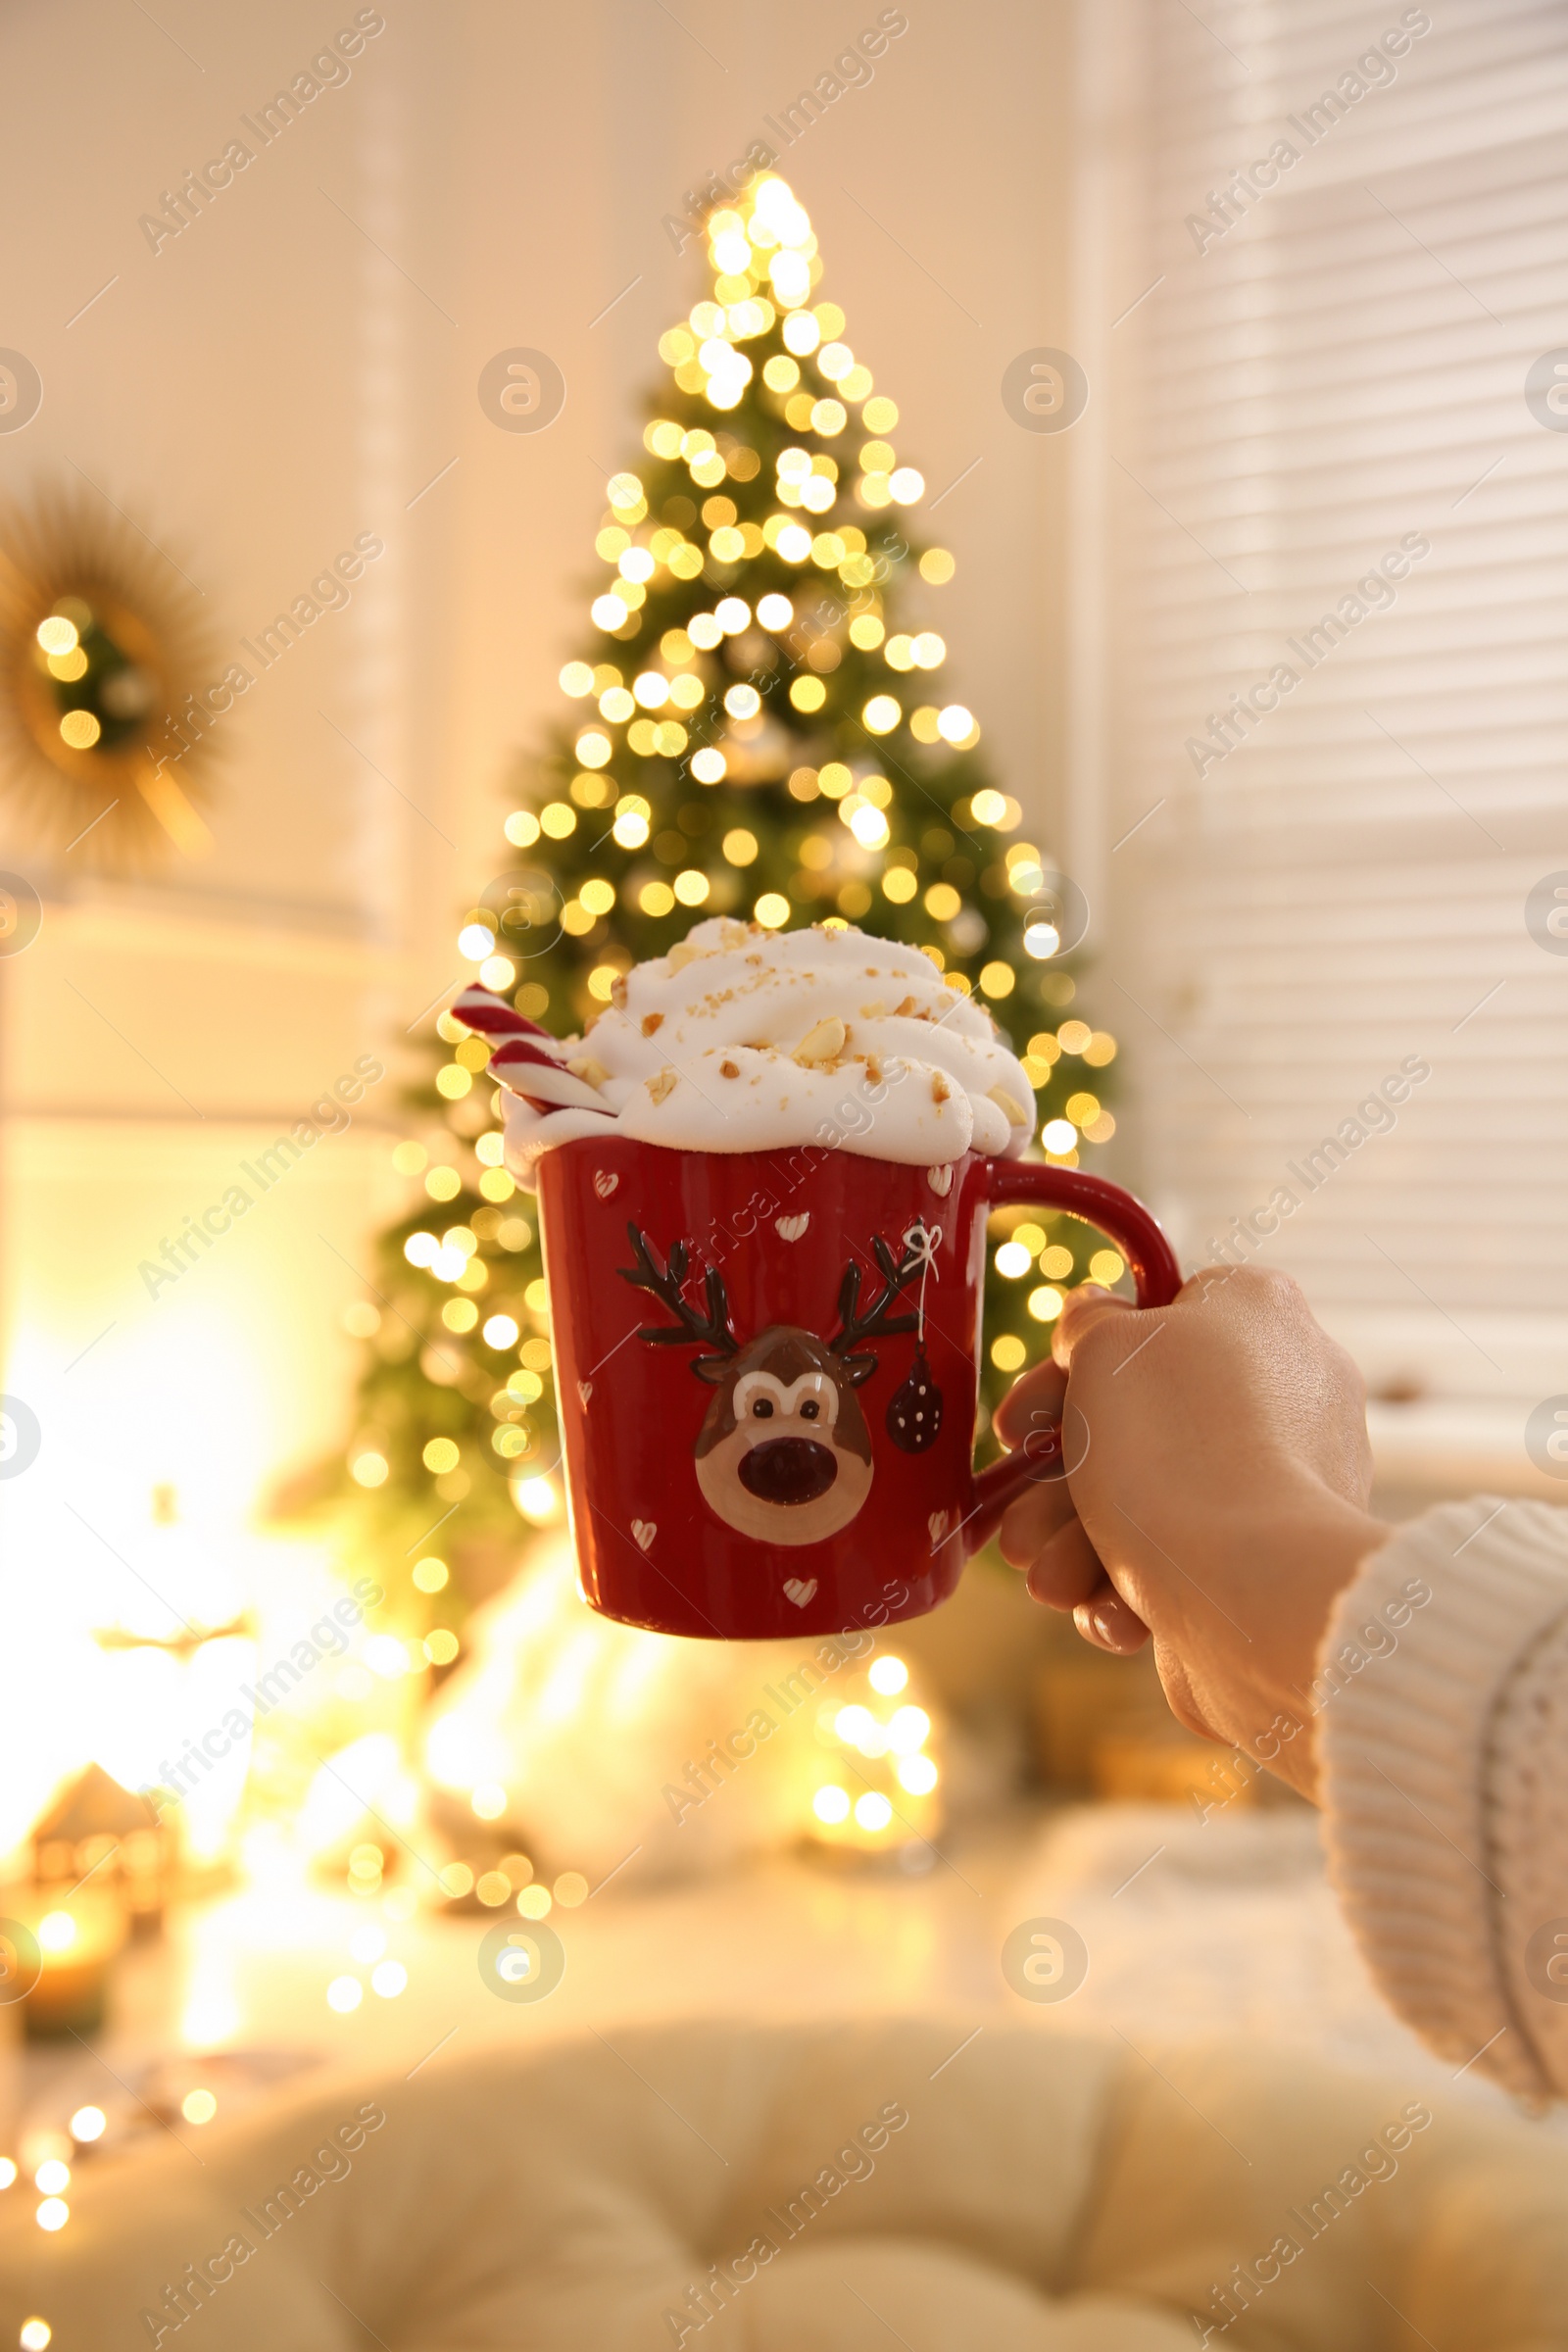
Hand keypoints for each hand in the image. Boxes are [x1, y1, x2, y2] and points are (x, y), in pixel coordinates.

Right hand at [995, 1265, 1388, 1796]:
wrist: (1250, 1588)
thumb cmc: (1176, 1447)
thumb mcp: (1105, 1345)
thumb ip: (1088, 1322)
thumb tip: (1091, 1314)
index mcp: (1258, 1313)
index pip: (1155, 1317)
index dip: (1072, 1367)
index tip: (1021, 1421)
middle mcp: (1288, 1387)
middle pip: (1140, 1420)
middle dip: (1060, 1482)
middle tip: (1017, 1520)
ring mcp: (1290, 1478)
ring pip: (1156, 1497)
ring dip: (1081, 1542)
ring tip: (1051, 1584)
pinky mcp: (1278, 1559)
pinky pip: (1191, 1556)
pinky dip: (1139, 1585)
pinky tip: (1112, 1611)